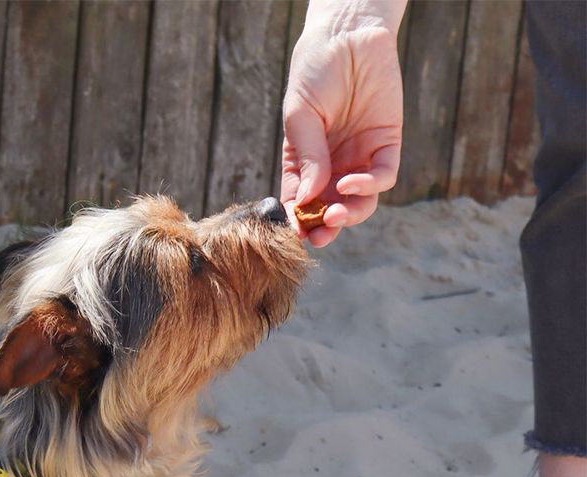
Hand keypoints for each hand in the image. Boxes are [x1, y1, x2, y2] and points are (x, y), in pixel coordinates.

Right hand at [281, 13, 403, 246]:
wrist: (349, 36)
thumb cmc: (315, 72)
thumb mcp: (301, 115)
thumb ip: (307, 157)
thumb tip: (308, 199)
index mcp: (304, 161)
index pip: (300, 201)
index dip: (297, 221)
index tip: (294, 233)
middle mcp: (332, 165)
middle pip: (330, 208)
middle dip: (325, 227)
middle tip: (319, 236)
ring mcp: (360, 158)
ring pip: (359, 202)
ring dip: (348, 215)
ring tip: (336, 216)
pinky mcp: (387, 145)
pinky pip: (382, 177)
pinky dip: (368, 188)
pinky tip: (352, 184)